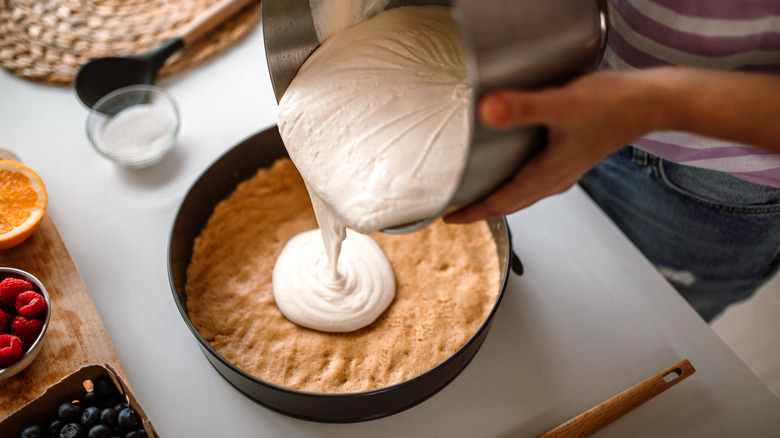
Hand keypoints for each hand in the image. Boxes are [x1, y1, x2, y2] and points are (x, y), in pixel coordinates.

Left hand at [444, 69, 668, 223]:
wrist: (653, 102)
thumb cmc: (613, 105)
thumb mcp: (562, 105)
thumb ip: (523, 108)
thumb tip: (488, 111)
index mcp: (547, 175)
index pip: (500, 202)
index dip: (472, 212)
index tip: (447, 219)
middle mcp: (555, 179)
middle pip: (510, 204)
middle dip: (481, 210)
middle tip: (455, 212)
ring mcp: (565, 170)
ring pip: (523, 193)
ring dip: (499, 198)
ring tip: (477, 194)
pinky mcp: (573, 156)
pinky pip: (536, 178)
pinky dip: (517, 181)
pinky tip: (514, 166)